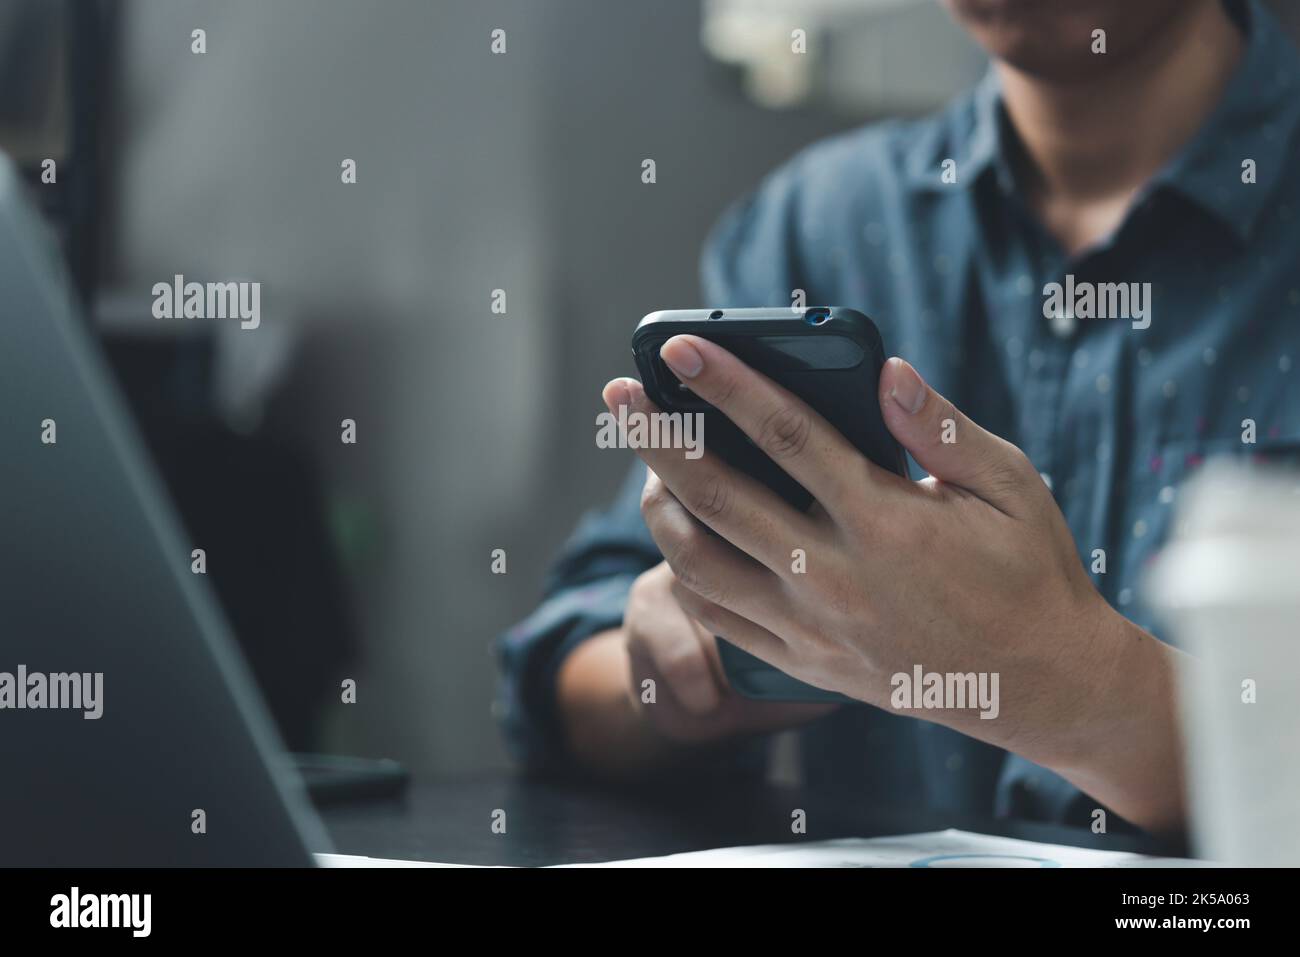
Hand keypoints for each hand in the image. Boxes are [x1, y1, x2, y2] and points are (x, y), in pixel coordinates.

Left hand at [601, 336, 1184, 828]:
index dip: (726, 383)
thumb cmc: (1030, 573)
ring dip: (658, 507)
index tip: (681, 347)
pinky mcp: (803, 662)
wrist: (1041, 685)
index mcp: (884, 520)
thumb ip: (941, 428)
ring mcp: (812, 626)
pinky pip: (718, 618)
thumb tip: (887, 372)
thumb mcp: (1009, 487)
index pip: (785, 433)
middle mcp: (835, 575)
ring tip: (648, 466)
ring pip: (699, 563)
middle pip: (717, 495)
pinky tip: (679, 538)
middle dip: (658, 436)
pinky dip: (685, 573)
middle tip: (621, 393)